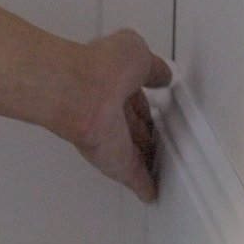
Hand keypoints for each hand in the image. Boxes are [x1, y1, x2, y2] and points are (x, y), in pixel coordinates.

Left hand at [67, 30, 172, 200]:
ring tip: (159, 166)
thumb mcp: (135, 52)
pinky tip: (152, 191)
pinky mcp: (117, 164)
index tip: (154, 110)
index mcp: (112, 84)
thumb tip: (162, 74)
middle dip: (144, 134)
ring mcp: (112, 139)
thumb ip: (151, 66)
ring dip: (147, 159)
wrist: (80, 94)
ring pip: (134, 152)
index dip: (145, 105)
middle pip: (132, 127)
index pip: (134, 98)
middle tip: (157, 141)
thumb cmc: (101, 67)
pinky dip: (145, 186)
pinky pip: (135, 178)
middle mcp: (109, 112)